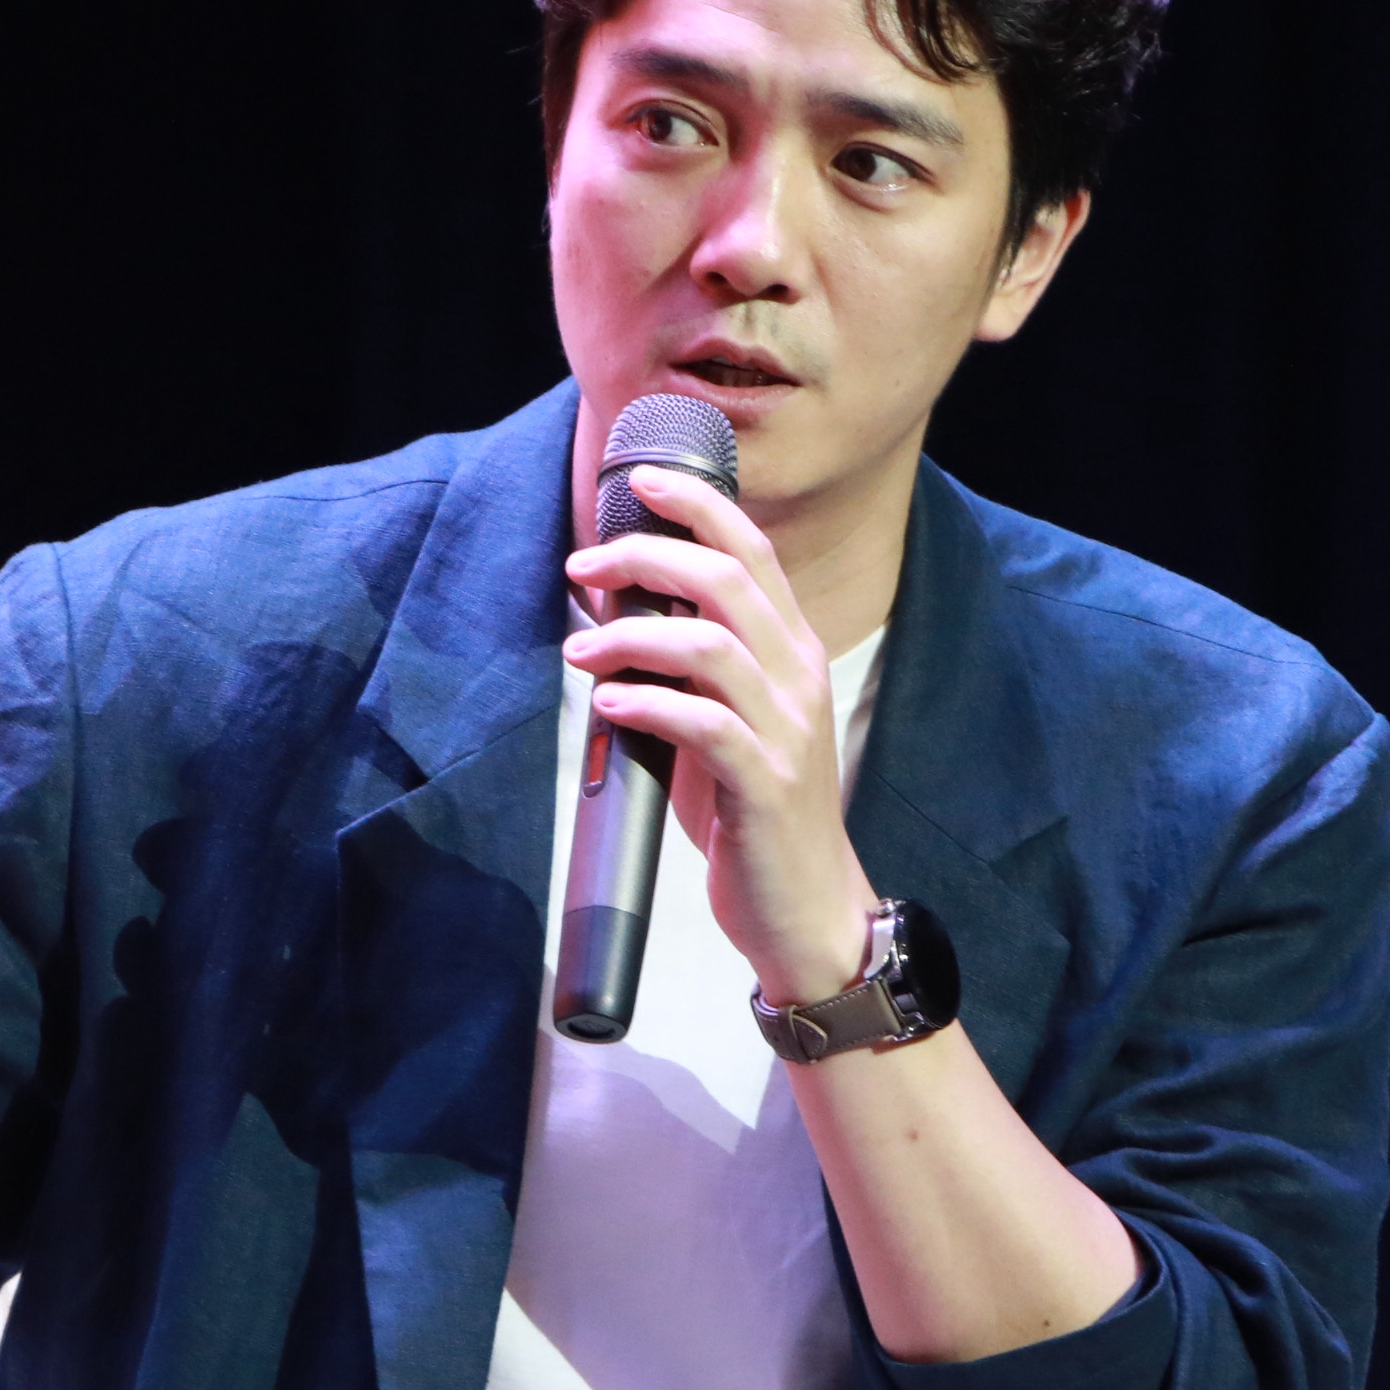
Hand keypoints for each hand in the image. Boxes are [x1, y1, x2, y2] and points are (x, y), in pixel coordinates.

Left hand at [564, 465, 878, 1005]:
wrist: (808, 908)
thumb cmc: (753, 812)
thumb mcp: (729, 721)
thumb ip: (691, 668)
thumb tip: (614, 620)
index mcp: (793, 650)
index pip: (752, 549)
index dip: (697, 503)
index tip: (638, 481)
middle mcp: (798, 676)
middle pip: (726, 577)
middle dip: (646, 555)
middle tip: (583, 565)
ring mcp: (787, 729)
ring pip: (711, 644)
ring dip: (633, 636)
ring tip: (580, 651)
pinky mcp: (765, 783)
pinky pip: (702, 724)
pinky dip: (648, 703)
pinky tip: (607, 707)